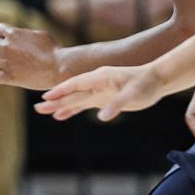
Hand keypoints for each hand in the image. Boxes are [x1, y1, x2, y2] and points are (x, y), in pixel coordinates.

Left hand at [0, 22, 61, 89]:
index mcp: (15, 34)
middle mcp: (7, 46)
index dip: (0, 33)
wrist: (59, 67)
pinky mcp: (9, 77)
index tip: (4, 38)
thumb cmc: (54, 50)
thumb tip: (20, 35)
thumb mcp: (40, 35)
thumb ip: (26, 34)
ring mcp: (7, 62)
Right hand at [35, 64, 165, 122]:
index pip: (76, 84)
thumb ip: (116, 104)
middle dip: (55, 100)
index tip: (47, 98)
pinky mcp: (102, 98)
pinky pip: (83, 104)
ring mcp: (98, 90)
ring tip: (43, 111)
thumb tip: (102, 117)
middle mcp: (96, 83)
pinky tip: (61, 116)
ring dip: (60, 105)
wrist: (157, 80)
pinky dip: (71, 110)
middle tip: (38, 108)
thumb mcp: (133, 95)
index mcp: (100, 78)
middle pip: (71, 92)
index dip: (61, 91)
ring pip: (75, 98)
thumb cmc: (146, 84)